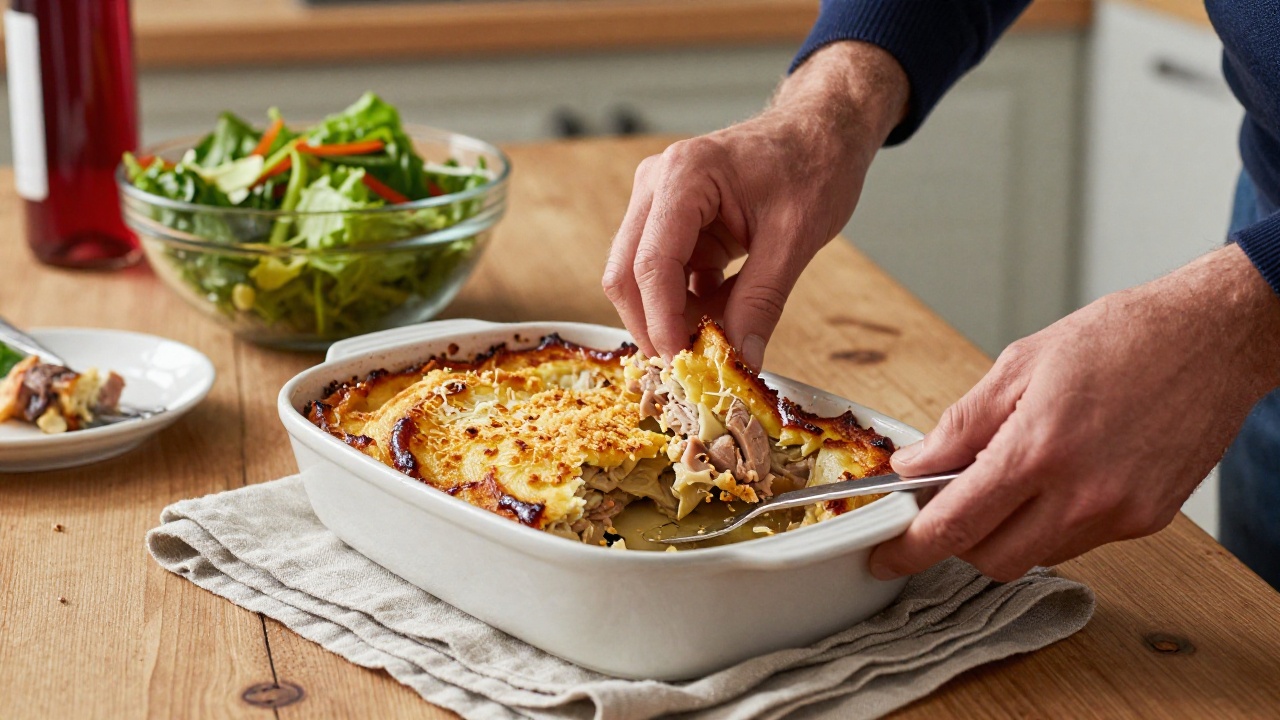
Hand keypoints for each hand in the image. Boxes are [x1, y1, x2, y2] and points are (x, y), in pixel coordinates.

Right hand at [603, 42, 908, 368]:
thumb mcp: (795, 238)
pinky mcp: (671, 221)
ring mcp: (658, 201)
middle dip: (653, 325)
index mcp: (685, 176)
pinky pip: (664, 274)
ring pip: (639, 278)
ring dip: (671, 316)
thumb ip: (762, 301)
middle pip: (627, 273)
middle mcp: (657, 185)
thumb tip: (741, 358)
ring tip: (717, 340)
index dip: (661, 322)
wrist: (821, 130)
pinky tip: (723, 315)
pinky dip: (687, 302)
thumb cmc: (813, 163)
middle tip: (690, 366)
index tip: (682, 363)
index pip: (652, 264)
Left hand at [871, 244, 1279, 581]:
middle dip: (957, 544)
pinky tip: (1055, 481)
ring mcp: (1119, 514)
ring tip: (1008, 481)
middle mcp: (1082, 494)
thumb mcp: (1018, 365)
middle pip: (992, 560)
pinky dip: (1051, 525)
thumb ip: (960, 426)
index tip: (886, 556)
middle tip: (945, 508)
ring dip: (1006, 535)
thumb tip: (914, 464)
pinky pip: (1079, 544)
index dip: (911, 549)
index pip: (956, 524)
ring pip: (1036, 557)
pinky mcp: (1147, 521)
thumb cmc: (1120, 338)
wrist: (1212, 337)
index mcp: (1039, 450)